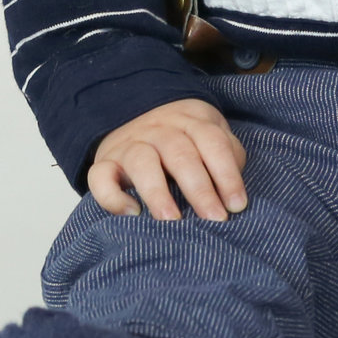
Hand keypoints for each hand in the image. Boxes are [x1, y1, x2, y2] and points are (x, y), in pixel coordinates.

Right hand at [89, 98, 248, 220]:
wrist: (133, 116)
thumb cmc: (183, 138)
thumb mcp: (209, 136)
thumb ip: (227, 155)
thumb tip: (234, 190)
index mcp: (191, 120)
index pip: (213, 142)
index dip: (227, 174)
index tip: (237, 206)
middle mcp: (159, 128)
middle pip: (181, 154)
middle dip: (200, 189)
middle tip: (214, 219)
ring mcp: (129, 144)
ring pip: (142, 162)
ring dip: (158, 193)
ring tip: (173, 221)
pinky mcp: (104, 162)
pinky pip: (100, 177)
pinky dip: (114, 197)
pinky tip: (132, 214)